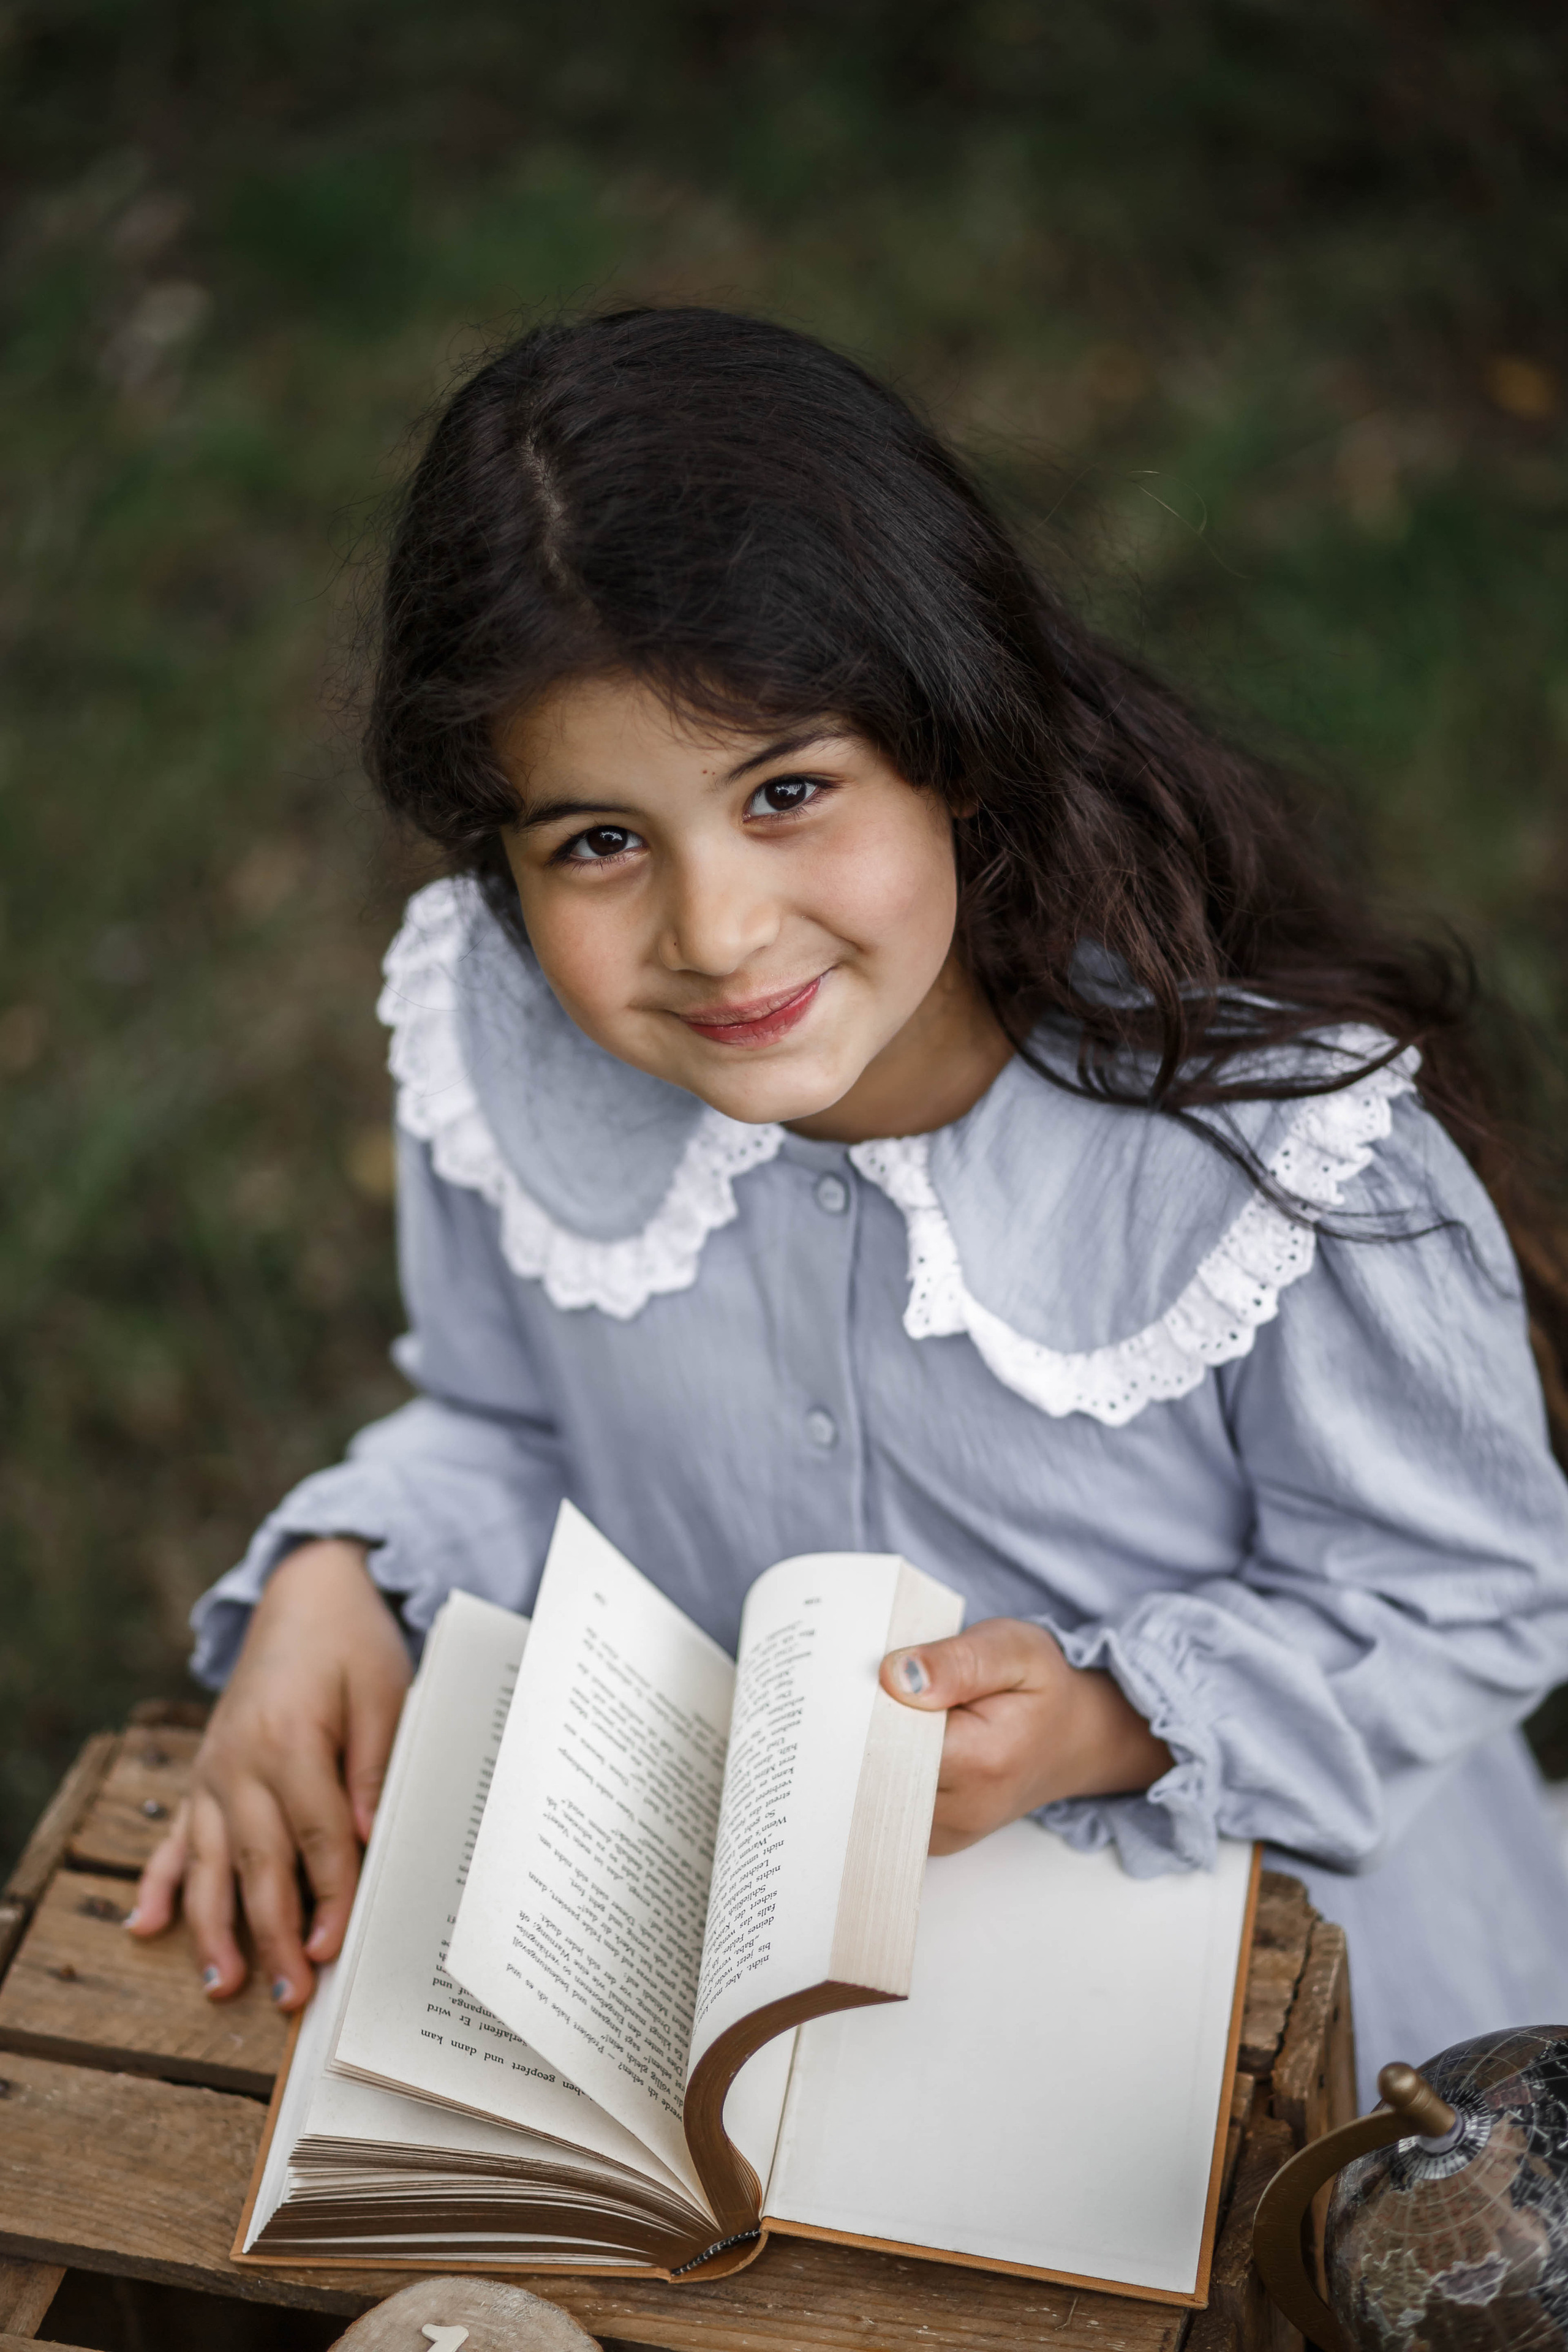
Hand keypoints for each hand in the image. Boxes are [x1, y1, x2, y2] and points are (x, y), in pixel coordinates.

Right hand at [127, 1540, 410, 2008]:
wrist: (306, 1595)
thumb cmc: (354, 1645)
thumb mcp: (384, 1691)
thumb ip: (373, 1764)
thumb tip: (368, 1834)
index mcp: (291, 1739)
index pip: (316, 1837)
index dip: (329, 1896)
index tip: (335, 1949)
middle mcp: (241, 1761)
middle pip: (259, 1862)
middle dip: (273, 1933)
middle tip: (289, 1996)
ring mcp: (214, 1771)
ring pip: (210, 1862)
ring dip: (213, 1927)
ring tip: (224, 1984)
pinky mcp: (202, 1774)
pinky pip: (175, 1835)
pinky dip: (160, 1882)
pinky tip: (145, 1926)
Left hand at [880, 1617, 1171, 1855]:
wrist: (1071, 1741)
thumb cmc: (1042, 1692)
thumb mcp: (1014, 1650)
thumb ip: (956, 1661)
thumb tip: (895, 1677)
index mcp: (981, 1761)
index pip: (889, 1741)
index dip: (871, 1707)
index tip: (873, 1678)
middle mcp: (962, 1812)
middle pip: (875, 1772)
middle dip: (868, 1730)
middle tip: (887, 1693)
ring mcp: (947, 1834)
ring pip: (875, 1794)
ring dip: (876, 1753)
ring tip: (905, 1718)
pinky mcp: (935, 1839)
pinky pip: (888, 1809)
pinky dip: (886, 1774)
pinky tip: (906, 1745)